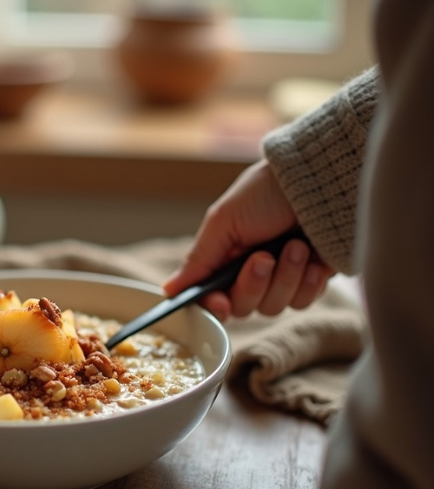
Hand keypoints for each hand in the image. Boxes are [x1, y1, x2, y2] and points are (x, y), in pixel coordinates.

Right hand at [162, 159, 333, 320]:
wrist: (321, 180)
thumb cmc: (266, 193)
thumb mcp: (223, 221)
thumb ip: (197, 260)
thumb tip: (167, 290)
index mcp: (225, 258)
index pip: (211, 297)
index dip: (215, 306)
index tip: (221, 303)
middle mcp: (251, 272)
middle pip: (243, 307)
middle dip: (253, 284)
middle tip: (264, 257)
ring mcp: (283, 278)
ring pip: (274, 306)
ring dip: (285, 278)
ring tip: (295, 246)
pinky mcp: (312, 280)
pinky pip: (304, 301)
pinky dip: (308, 282)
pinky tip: (314, 259)